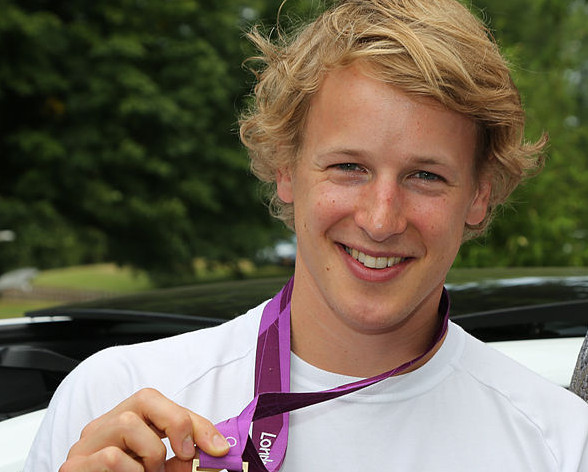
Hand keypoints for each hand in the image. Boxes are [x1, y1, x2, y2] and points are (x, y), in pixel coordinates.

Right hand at [59, 388, 229, 471]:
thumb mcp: (161, 469)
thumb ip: (183, 459)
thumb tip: (218, 449)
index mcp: (125, 423)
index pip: (161, 402)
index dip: (193, 421)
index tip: (218, 447)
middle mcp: (103, 427)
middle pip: (144, 398)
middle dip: (176, 423)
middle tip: (185, 454)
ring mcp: (85, 446)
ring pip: (127, 423)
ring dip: (151, 454)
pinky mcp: (74, 467)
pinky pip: (112, 456)